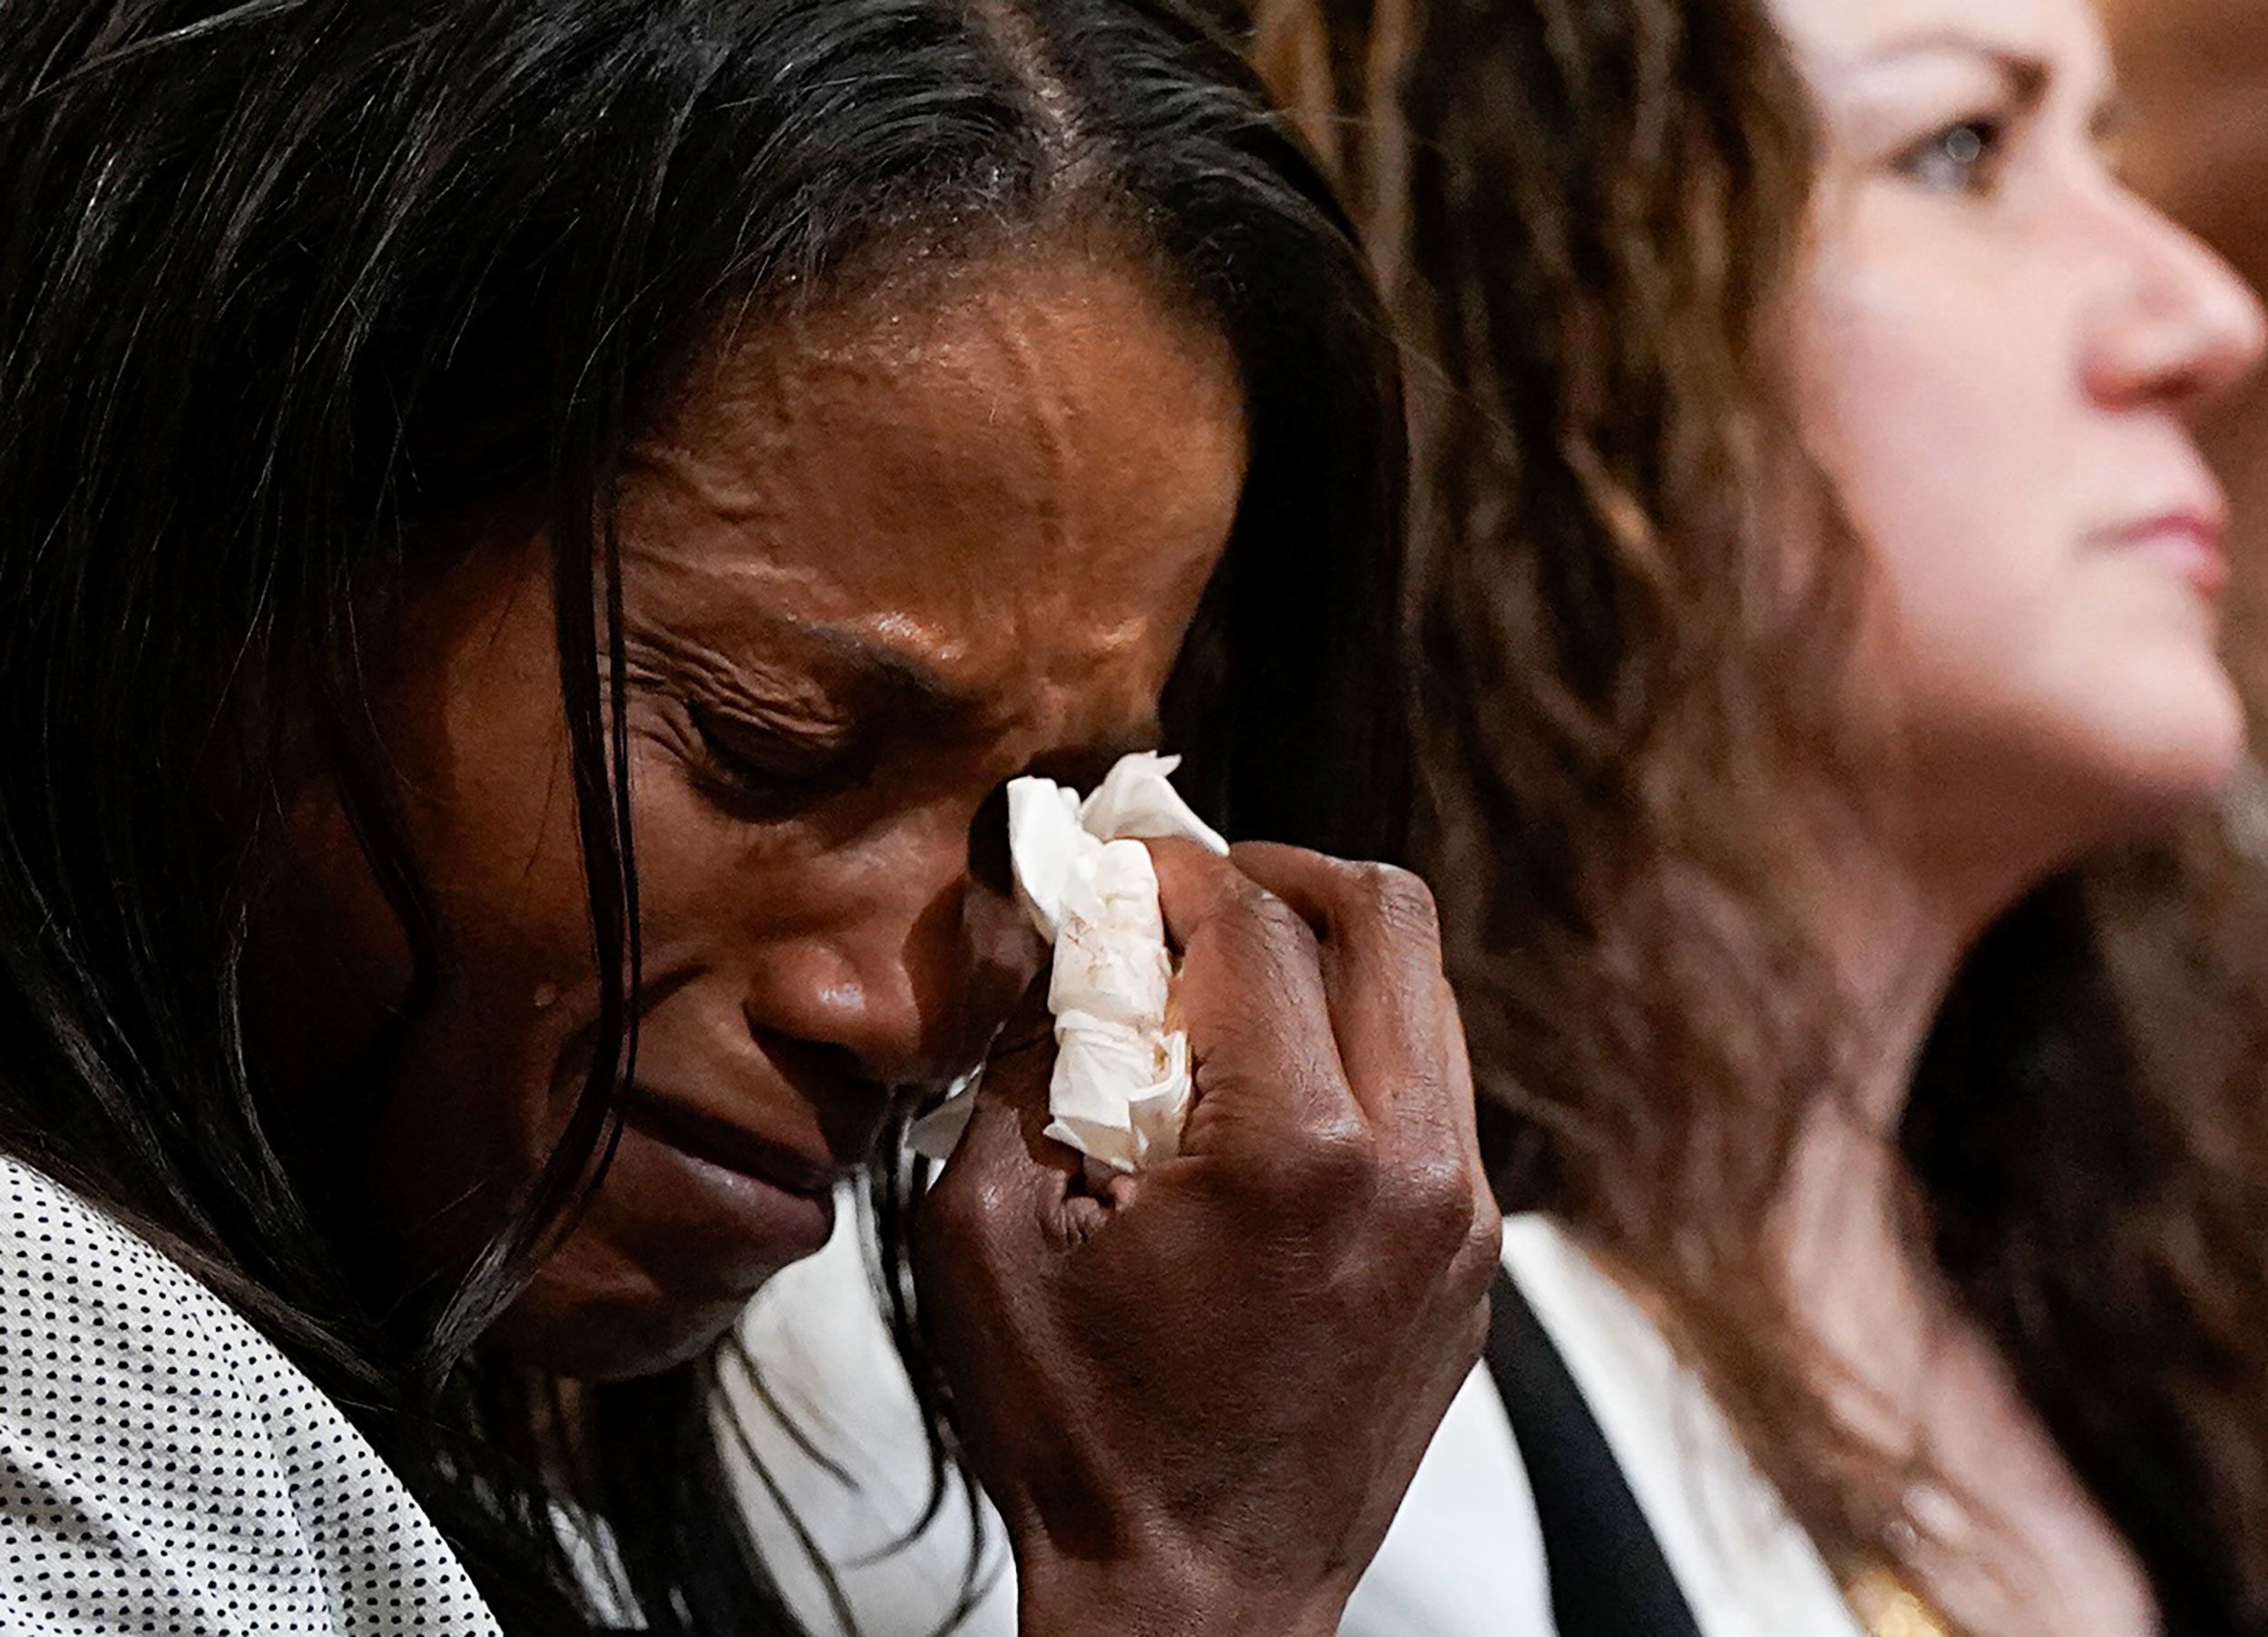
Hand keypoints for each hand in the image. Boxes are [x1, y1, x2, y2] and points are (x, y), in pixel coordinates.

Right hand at [914, 841, 1498, 1636]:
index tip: (1124, 866)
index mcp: (1296, 1154)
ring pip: (1427, 998)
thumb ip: (1022, 1066)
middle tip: (1196, 892)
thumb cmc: (1086, 1440)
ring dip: (1331, 959)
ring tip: (1234, 989)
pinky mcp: (1472, 1261)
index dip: (1177, 870)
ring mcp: (1461, 1218)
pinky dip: (1365, 1049)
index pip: (1256, 926)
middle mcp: (1411, 1168)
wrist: (1198, 1602)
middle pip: (1387, 918)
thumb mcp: (986, 1235)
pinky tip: (1280, 1090)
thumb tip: (1063, 958)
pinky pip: (1438, 1092)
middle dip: (1280, 874)